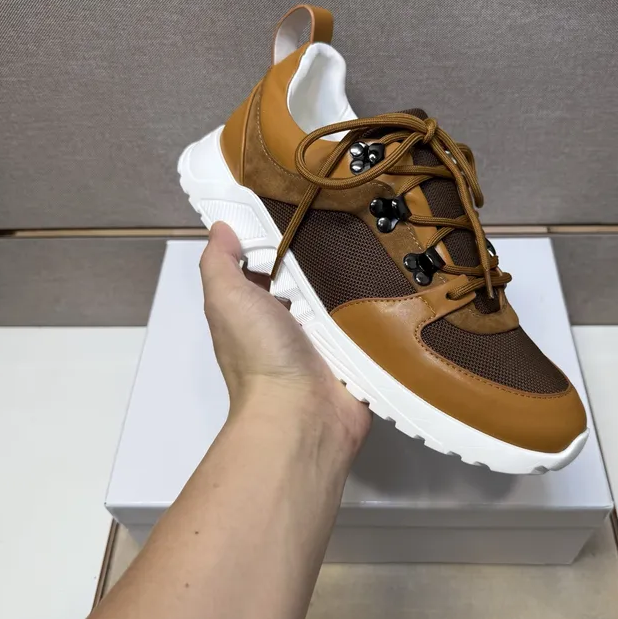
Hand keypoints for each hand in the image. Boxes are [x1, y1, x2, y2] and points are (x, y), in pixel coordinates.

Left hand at [199, 221, 370, 451]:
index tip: (302, 204)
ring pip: (342, 295)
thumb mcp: (226, 299)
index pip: (269, 264)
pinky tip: (398, 273)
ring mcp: (325, 339)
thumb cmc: (260, 353)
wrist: (302, 414)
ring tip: (382, 234)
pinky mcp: (356, 351)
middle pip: (310, 277)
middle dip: (326, 251)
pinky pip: (369, 319)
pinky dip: (379, 301)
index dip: (280, 237)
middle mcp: (290, 323)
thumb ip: (219, 263)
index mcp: (257, 310)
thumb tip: (221, 227)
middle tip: (352, 214)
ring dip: (357, 274)